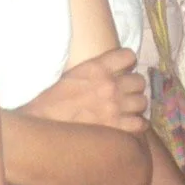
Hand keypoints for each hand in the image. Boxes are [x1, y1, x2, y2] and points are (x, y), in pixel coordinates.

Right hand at [24, 50, 146, 134]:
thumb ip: (93, 70)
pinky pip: (141, 123)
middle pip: (139, 81)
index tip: (123, 70)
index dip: (127, 63)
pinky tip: (129, 124)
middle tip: (124, 93)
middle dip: (133, 86)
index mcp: (97, 69)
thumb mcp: (70, 75)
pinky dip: (137, 124)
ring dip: (135, 105)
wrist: (41, 126)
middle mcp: (110, 86)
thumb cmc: (50, 102)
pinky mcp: (117, 128)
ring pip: (142, 101)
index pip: (129, 55)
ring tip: (126, 109)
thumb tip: (107, 69)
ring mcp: (115, 107)